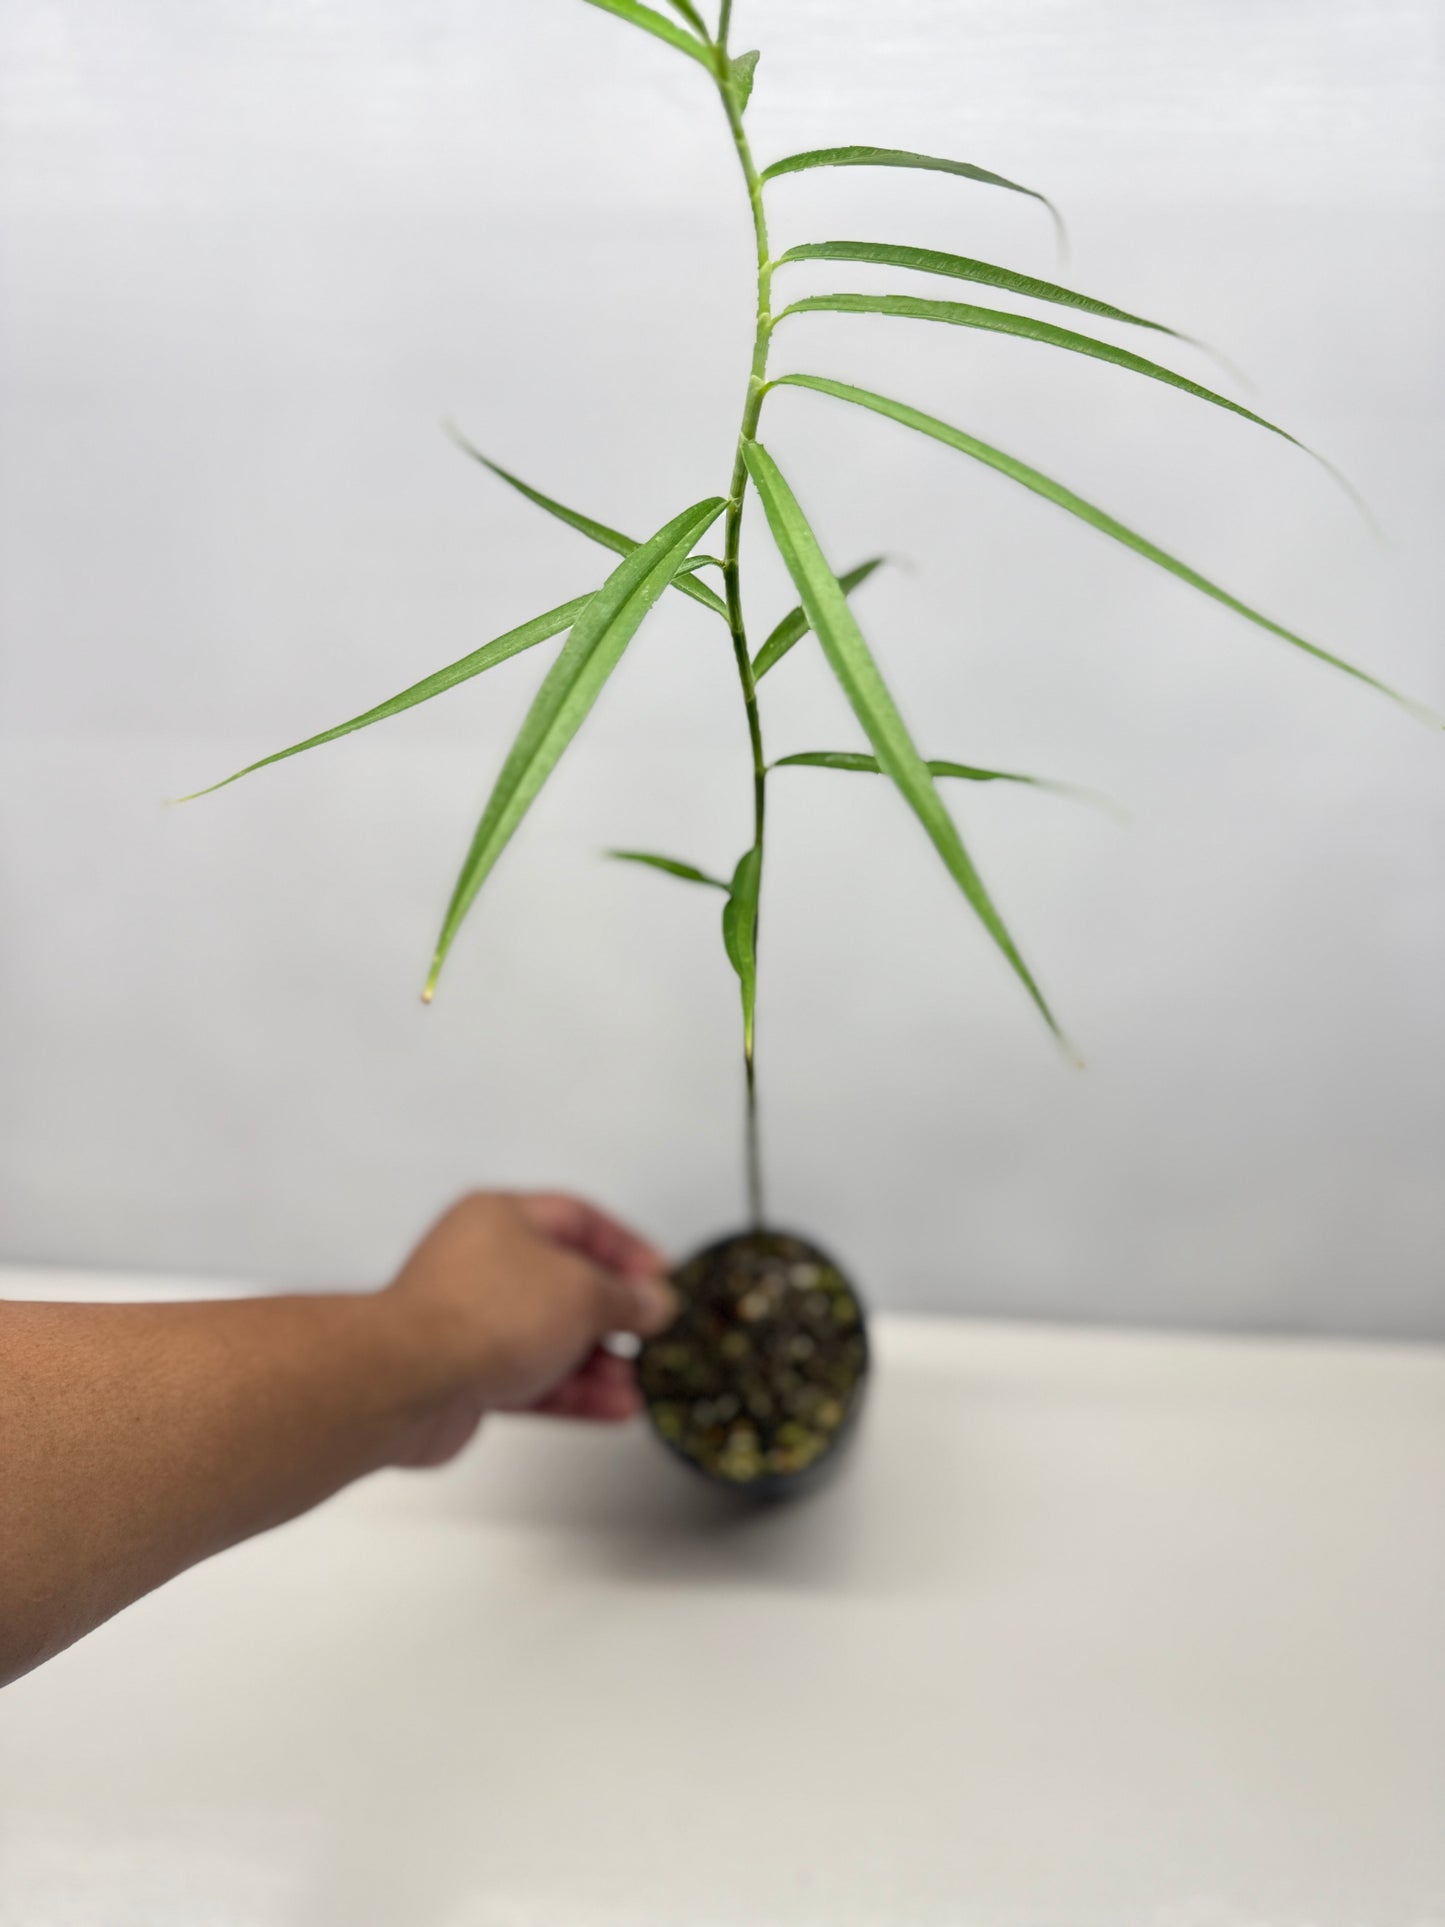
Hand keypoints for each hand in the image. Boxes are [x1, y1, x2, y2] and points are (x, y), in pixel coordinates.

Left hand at [380, 1191, 676, 1466]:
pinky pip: (532, 1378)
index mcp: (502, 1219)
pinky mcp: (466, 1374)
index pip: (578, 1219)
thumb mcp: (581, 1292)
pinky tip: (613, 1407)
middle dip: (614, 1313)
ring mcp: (471, 1321)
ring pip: (549, 1337)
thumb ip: (625, 1298)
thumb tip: (652, 1302)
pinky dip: (573, 1392)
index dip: (625, 1247)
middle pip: (564, 1282)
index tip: (660, 1276)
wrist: (412, 1383)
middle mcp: (483, 1263)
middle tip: (654, 1332)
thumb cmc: (482, 1315)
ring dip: (599, 1362)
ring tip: (641, 1382)